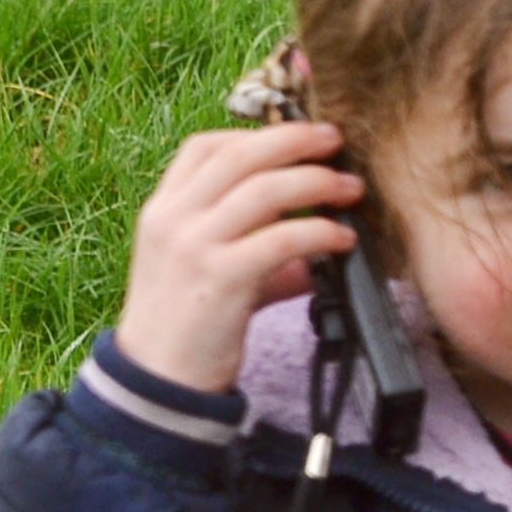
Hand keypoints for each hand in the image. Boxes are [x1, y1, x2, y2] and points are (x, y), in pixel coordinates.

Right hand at [115, 121, 362, 391]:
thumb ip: (256, 243)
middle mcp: (173, 217)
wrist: (159, 378)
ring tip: (352, 188)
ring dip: (318, 182)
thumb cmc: (191, 324)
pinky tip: (343, 238)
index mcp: (163, 208)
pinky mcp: (220, 278)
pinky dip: (321, 231)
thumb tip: (318, 234)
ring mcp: (193, 245)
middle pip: (239, 154)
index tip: (299, 137)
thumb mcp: (213, 269)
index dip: (256, 133)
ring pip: (264, 190)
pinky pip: (281, 239)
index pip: (204, 147)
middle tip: (336, 139)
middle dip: (295, 139)